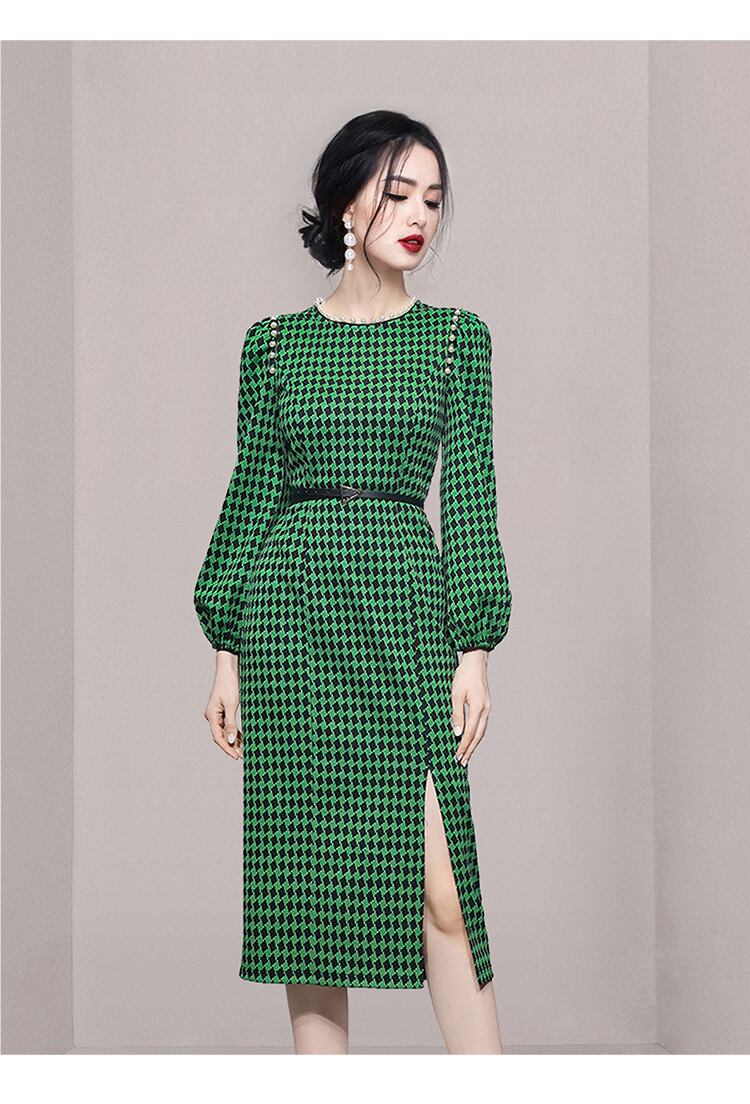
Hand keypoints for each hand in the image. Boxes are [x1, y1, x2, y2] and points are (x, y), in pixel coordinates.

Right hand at [204, 650, 242, 759]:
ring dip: (234, 740)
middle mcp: (213, 716)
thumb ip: (231, 723)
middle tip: (242, 756)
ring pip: (225, 731)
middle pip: (221, 735)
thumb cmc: (229, 684)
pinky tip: (242, 738)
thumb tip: (231, 740)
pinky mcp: (224, 709)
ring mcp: (218, 713)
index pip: (218, 737)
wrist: (229, 668)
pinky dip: (235, 731)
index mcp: (212, 715)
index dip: (227, 748)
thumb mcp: (232, 705)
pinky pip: (228, 724)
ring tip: (243, 750)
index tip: (236, 756)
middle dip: (231, 746)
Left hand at [451, 650, 489, 765]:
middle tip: (462, 762)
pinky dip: (476, 734)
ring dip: (473, 743)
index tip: (457, 757)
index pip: (470, 733)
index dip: (463, 746)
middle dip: (470, 749)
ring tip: (466, 754)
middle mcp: (485, 710)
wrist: (475, 661)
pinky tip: (471, 738)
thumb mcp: (455, 695)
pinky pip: (482, 724)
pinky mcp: (485, 705)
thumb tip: (457, 733)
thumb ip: (456, 715)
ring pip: (481, 731)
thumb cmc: (464, 676)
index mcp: (478, 708)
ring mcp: (487, 708)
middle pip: (478, 736)